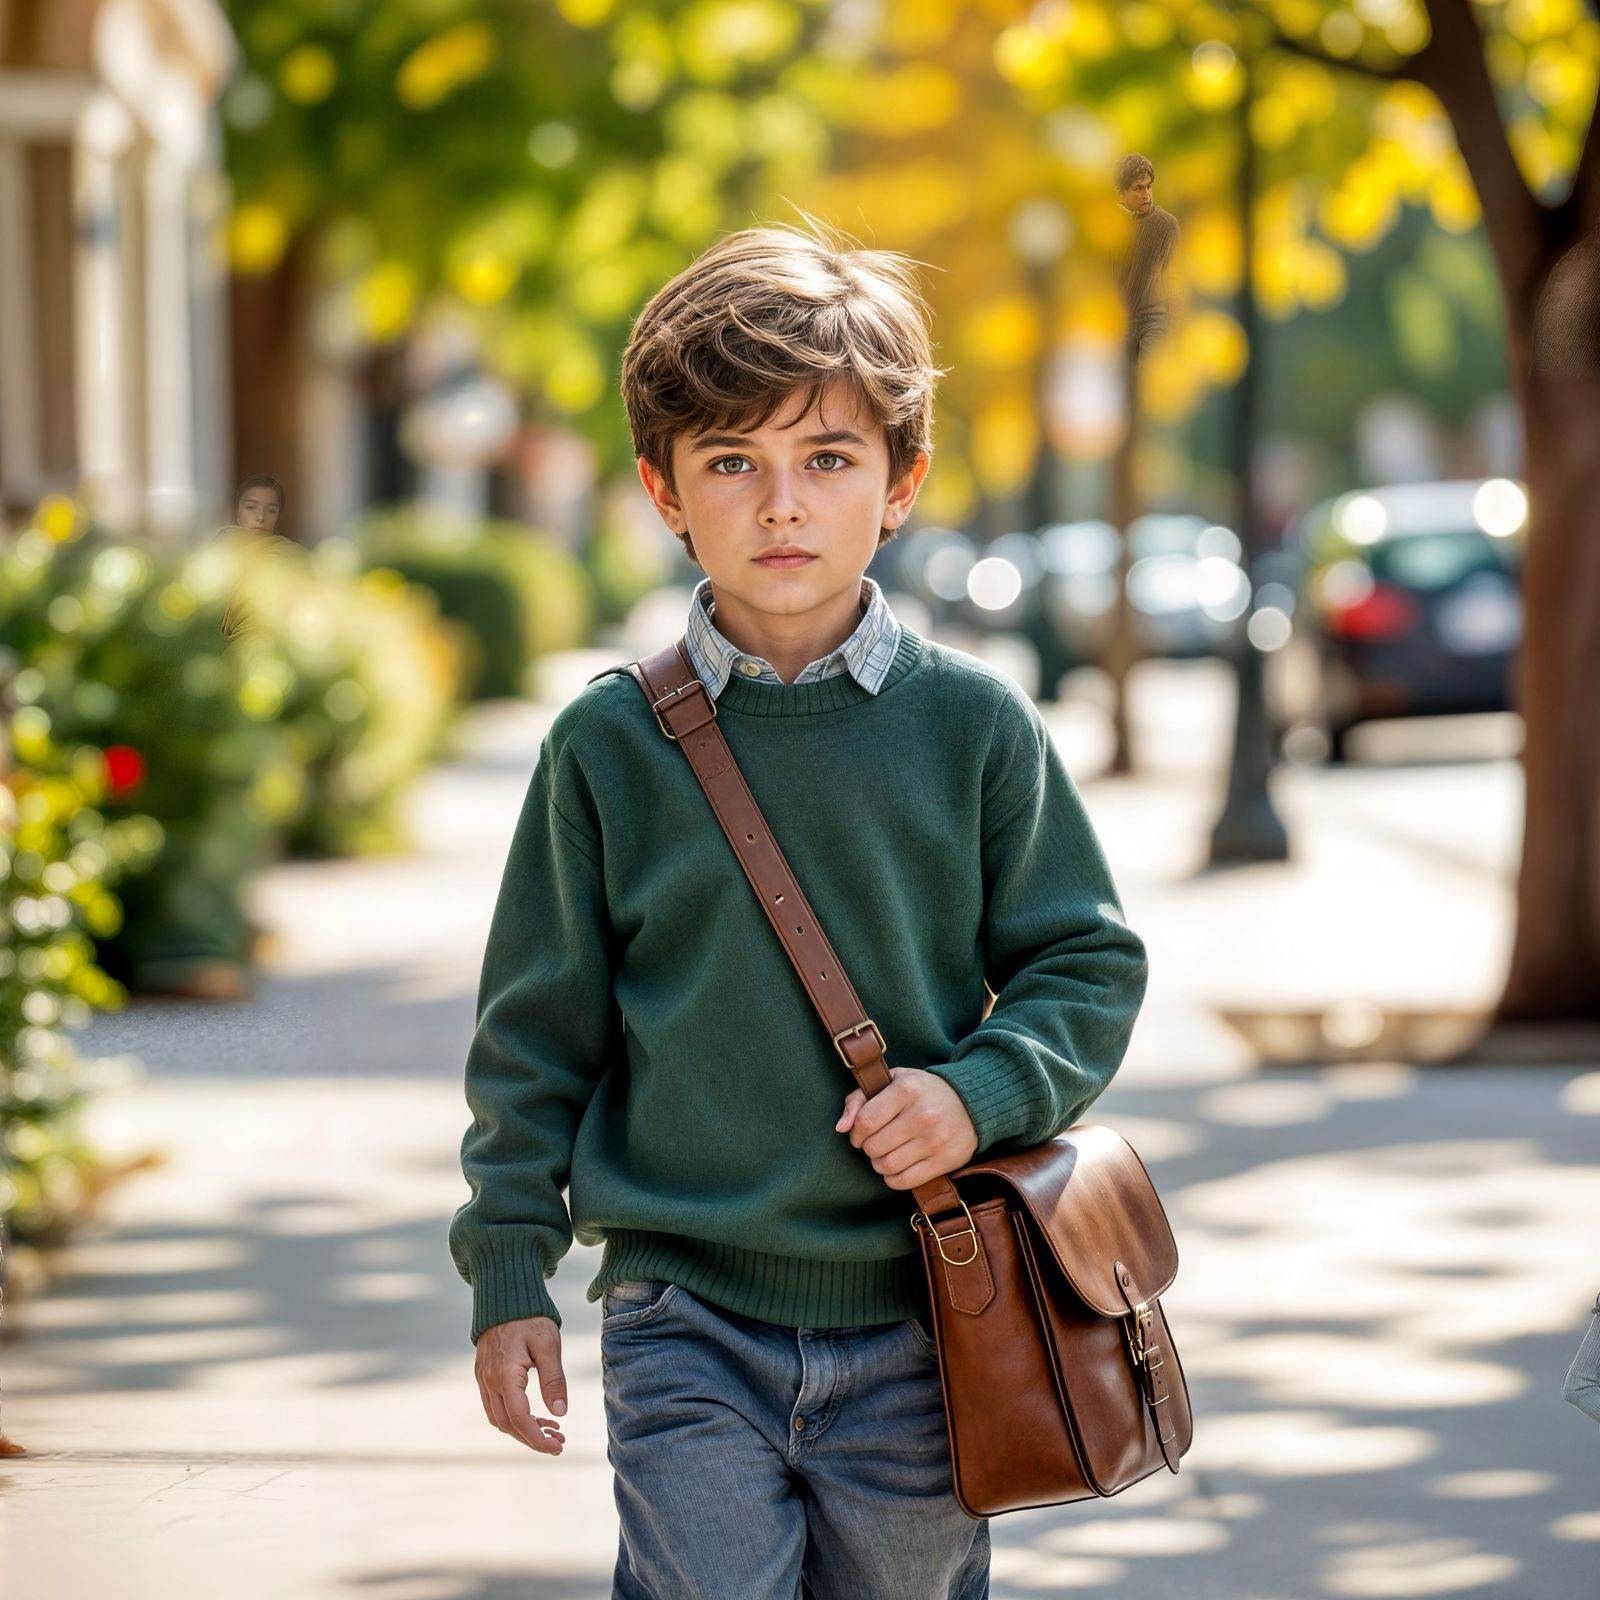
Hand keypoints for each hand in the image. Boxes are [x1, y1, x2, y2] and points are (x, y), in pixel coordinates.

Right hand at [475, 1315, 567, 1455]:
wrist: (505, 1295)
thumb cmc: (531, 1317)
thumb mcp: (548, 1345)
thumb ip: (554, 1379)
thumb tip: (560, 1413)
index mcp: (505, 1375)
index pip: (519, 1420)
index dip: (537, 1439)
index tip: (557, 1447)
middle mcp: (488, 1381)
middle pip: (507, 1425)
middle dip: (532, 1438)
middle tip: (559, 1441)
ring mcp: (482, 1378)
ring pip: (498, 1418)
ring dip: (522, 1430)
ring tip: (551, 1430)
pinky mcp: (483, 1374)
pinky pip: (494, 1405)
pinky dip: (513, 1416)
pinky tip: (534, 1414)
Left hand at [836, 1066, 977, 1190]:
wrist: (972, 1104)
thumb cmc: (922, 1091)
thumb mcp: (892, 1081)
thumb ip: (859, 1098)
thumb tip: (841, 1127)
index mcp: (907, 1090)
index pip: (864, 1122)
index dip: (856, 1131)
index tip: (861, 1131)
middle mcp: (922, 1115)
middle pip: (873, 1147)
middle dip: (868, 1147)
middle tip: (877, 1140)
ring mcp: (935, 1140)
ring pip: (886, 1166)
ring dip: (880, 1163)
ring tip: (888, 1152)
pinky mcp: (944, 1162)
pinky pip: (903, 1182)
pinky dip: (894, 1178)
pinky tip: (899, 1165)